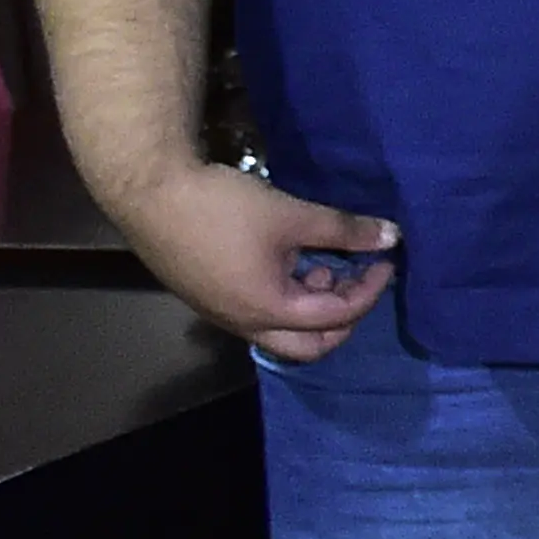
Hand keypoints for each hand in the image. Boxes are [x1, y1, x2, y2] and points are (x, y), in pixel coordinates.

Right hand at [100, 160, 398, 359]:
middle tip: (354, 285)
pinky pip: (255, 315)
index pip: (337, 316)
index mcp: (269, 311)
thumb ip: (343, 230)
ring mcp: (219, 315)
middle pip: (309, 347)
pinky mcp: (203, 298)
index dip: (368, 290)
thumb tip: (391, 236)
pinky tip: (283, 261)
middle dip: (341, 322)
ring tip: (318, 267)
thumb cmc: (222, 206)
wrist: (148, 192)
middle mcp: (244, 324)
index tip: (384, 263)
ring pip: (280, 332)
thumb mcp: (291, 215)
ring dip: (309, 308)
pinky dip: (282, 300)